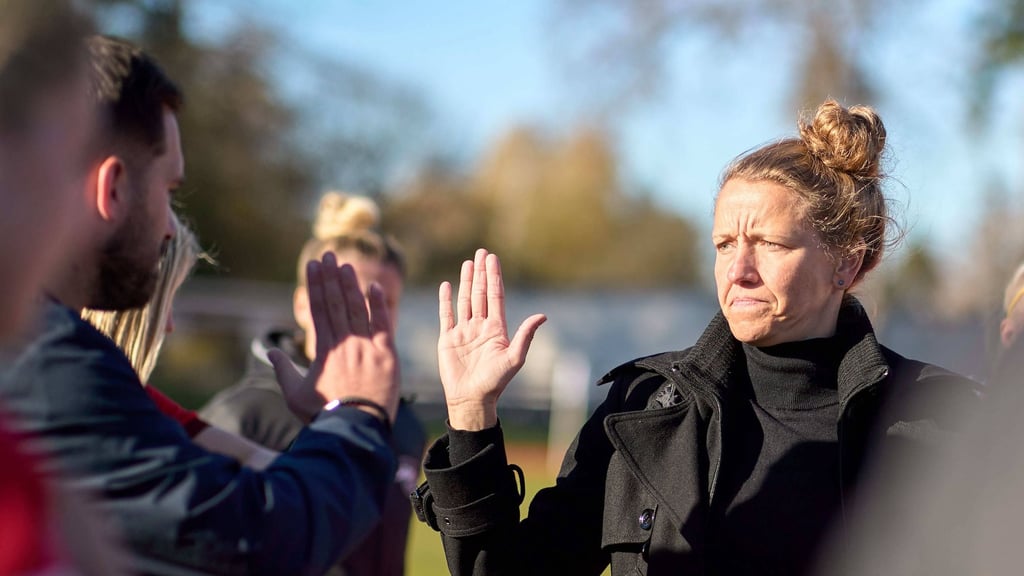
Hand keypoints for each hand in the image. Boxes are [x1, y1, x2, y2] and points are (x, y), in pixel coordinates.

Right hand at [270, 251, 398, 423]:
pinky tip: (373, 287)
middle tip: (328, 254)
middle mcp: (345, 344)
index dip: (315, 286)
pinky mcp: (387, 356)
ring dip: (351, 285)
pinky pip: (383, 325)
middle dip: (331, 277)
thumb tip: (269, 350)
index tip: (312, 266)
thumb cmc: (324, 414)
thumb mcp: (295, 395)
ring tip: (345, 265)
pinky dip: (379, 306)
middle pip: (337, 303)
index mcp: (324, 351)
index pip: (319, 310)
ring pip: (358, 310)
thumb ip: (283, 370)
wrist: (356, 429)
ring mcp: (367, 348)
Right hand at [438, 249, 545, 430]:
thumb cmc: (495, 382)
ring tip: (468, 263)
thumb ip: (526, 335)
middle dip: (481, 273)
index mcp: (496, 329)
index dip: (494, 277)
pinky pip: (446, 315)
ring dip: (466, 281)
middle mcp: (480, 327)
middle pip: (480, 293)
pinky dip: (446, 300)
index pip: (495, 296)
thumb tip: (542, 315)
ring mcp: (463, 332)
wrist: (471, 399)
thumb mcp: (514, 358)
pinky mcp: (448, 339)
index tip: (493, 258)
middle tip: (482, 252)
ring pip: (465, 300)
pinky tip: (447, 286)